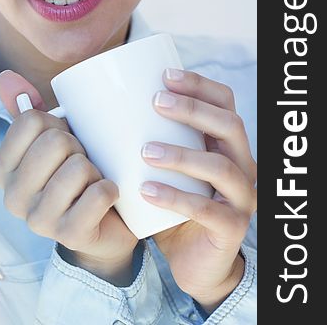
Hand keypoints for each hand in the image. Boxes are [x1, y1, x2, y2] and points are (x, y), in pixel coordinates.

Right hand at [0, 70, 137, 285]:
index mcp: (1, 169)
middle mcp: (12, 197)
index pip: (30, 121)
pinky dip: (110, 189)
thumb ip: (26, 111)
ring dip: (95, 170)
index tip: (63, 142)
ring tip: (91, 182)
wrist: (104, 226)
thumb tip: (6, 77)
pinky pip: (98, 194)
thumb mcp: (49, 142)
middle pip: (55, 142)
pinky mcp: (69, 235)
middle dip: (78, 146)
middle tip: (82, 163)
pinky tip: (106, 198)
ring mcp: (38, 220)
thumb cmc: (74, 176)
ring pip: (78, 167)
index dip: (57, 124)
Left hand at [140, 69, 256, 312]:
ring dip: (182, 154)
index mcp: (226, 143)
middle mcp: (242, 165)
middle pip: (230, 126)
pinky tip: (147, 191)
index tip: (165, 75)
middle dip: (193, 109)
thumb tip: (94, 106)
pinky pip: (209, 210)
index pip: (225, 102)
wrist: (192, 259)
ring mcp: (241, 198)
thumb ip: (147, 138)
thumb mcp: (165, 166)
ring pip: (221, 167)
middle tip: (156, 102)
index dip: (199, 84)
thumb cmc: (172, 202)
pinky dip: (176, 198)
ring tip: (145, 150)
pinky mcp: (231, 228)